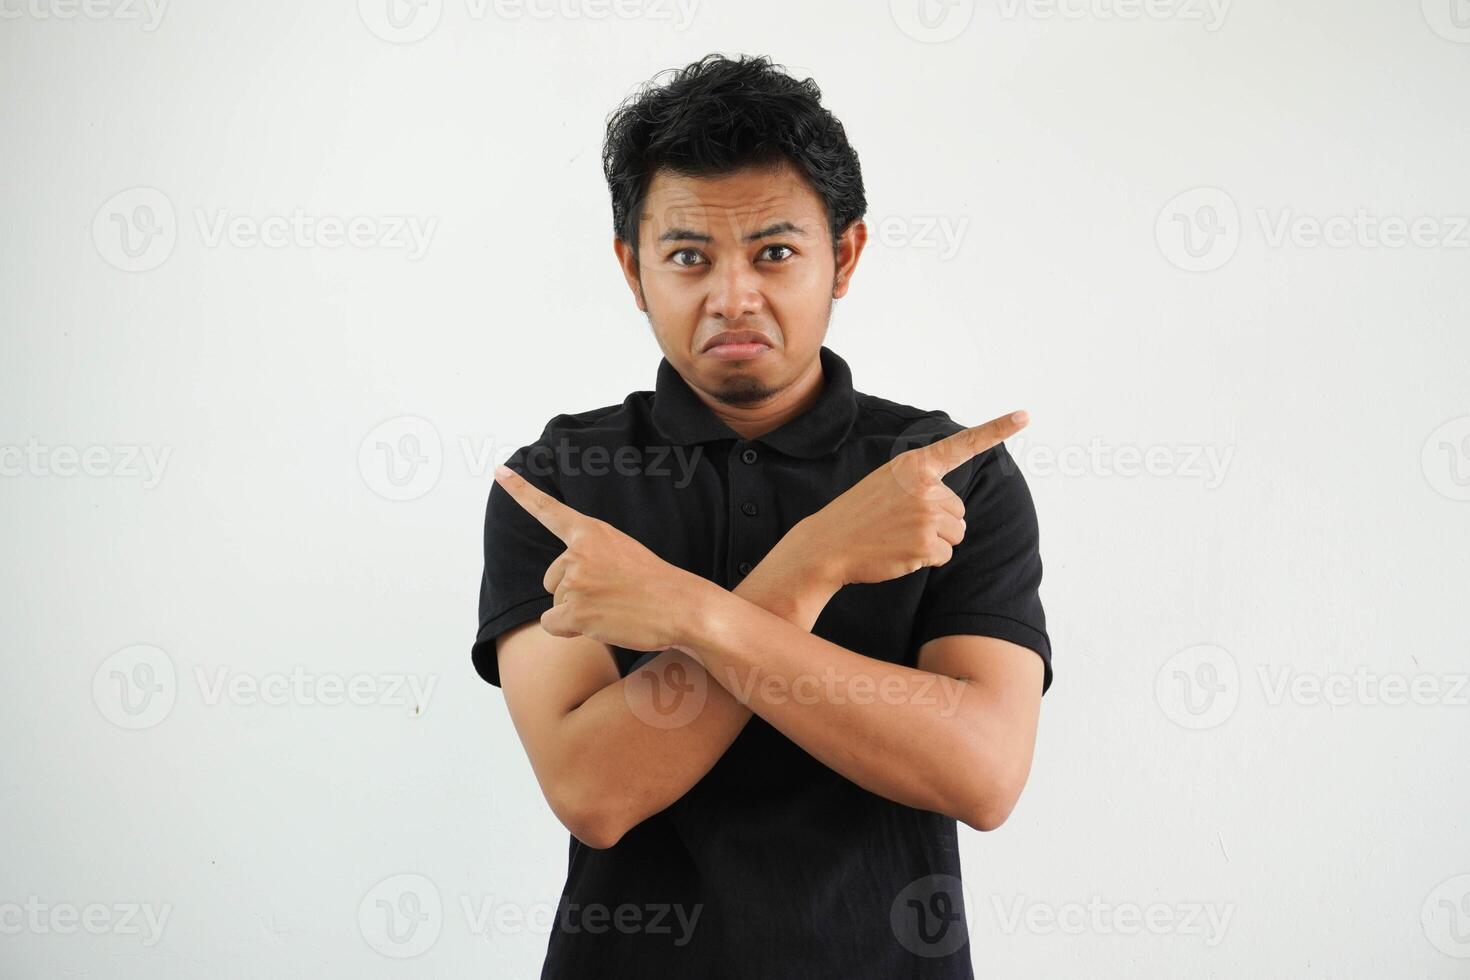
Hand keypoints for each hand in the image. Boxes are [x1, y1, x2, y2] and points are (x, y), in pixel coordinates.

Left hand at [493, 464, 709, 652]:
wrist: (682, 607)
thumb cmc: (656, 585)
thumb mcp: (623, 553)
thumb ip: (591, 556)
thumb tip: (563, 581)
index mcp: (592, 532)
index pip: (549, 509)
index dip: (521, 490)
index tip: (499, 472)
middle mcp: (578, 552)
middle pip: (552, 579)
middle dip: (573, 593)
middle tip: (611, 596)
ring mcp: (576, 581)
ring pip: (555, 603)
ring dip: (577, 612)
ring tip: (612, 609)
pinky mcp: (576, 610)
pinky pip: (552, 624)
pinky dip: (570, 630)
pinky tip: (600, 624)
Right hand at [791, 410, 1029, 587]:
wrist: (827, 544)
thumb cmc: (860, 515)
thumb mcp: (889, 483)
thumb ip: (922, 483)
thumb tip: (955, 509)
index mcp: (915, 465)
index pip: (962, 445)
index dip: (997, 429)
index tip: (1025, 416)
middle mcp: (924, 486)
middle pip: (959, 511)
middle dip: (937, 522)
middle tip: (899, 523)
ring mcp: (925, 515)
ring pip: (956, 534)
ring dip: (933, 542)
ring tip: (898, 536)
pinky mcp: (924, 545)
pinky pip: (945, 556)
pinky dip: (925, 560)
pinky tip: (899, 552)